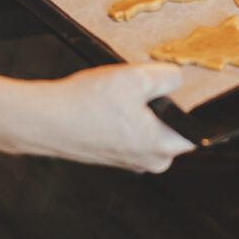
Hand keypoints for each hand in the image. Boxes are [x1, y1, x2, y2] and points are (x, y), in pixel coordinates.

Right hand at [10, 63, 195, 171]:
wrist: (43, 120)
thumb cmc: (87, 103)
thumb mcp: (136, 77)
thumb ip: (168, 76)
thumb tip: (178, 79)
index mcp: (162, 149)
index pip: (194, 131)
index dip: (189, 107)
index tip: (177, 92)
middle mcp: (149, 162)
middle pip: (171, 125)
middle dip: (159, 104)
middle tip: (137, 88)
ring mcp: (129, 161)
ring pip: (148, 127)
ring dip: (138, 109)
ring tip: (116, 95)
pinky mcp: (112, 155)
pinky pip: (129, 131)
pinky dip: (121, 116)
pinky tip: (104, 104)